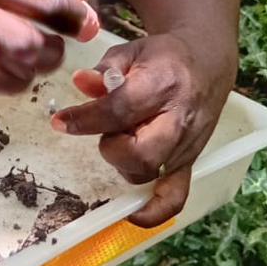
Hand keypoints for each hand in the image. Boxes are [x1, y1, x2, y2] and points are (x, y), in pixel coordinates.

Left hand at [50, 33, 235, 226]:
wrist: (205, 65)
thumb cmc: (163, 57)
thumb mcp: (132, 51)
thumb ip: (105, 68)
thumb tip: (81, 82)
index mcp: (163, 85)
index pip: (121, 109)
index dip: (86, 118)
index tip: (61, 121)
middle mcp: (178, 120)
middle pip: (140, 153)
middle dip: (112, 147)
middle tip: (106, 132)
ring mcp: (185, 147)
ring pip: (149, 173)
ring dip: (124, 164)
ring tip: (123, 139)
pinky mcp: (188, 164)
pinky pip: (174, 196)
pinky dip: (154, 211)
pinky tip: (133, 214)